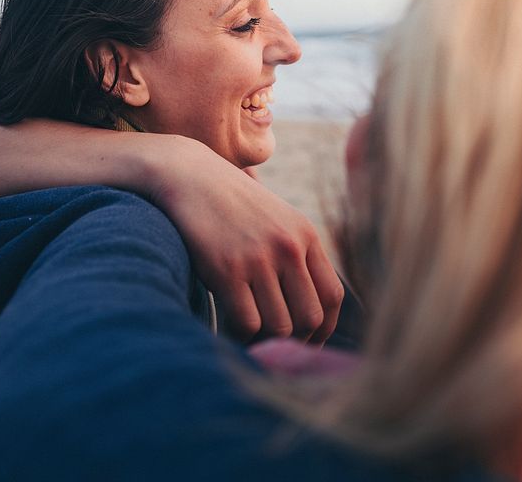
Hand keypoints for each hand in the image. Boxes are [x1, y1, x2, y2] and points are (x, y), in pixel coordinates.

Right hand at [149, 140, 344, 343]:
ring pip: (279, 325)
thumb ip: (296, 256)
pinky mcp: (227, 270)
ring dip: (265, 338)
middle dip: (295, 339)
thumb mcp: (276, 220)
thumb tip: (309, 311)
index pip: (333, 296)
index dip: (324, 327)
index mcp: (305, 235)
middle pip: (310, 317)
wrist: (189, 177)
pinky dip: (241, 334)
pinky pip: (247, 323)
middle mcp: (288, 247)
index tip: (307, 339)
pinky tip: (230, 324)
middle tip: (275, 343)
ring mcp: (258, 258)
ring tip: (250, 332)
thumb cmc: (230, 205)